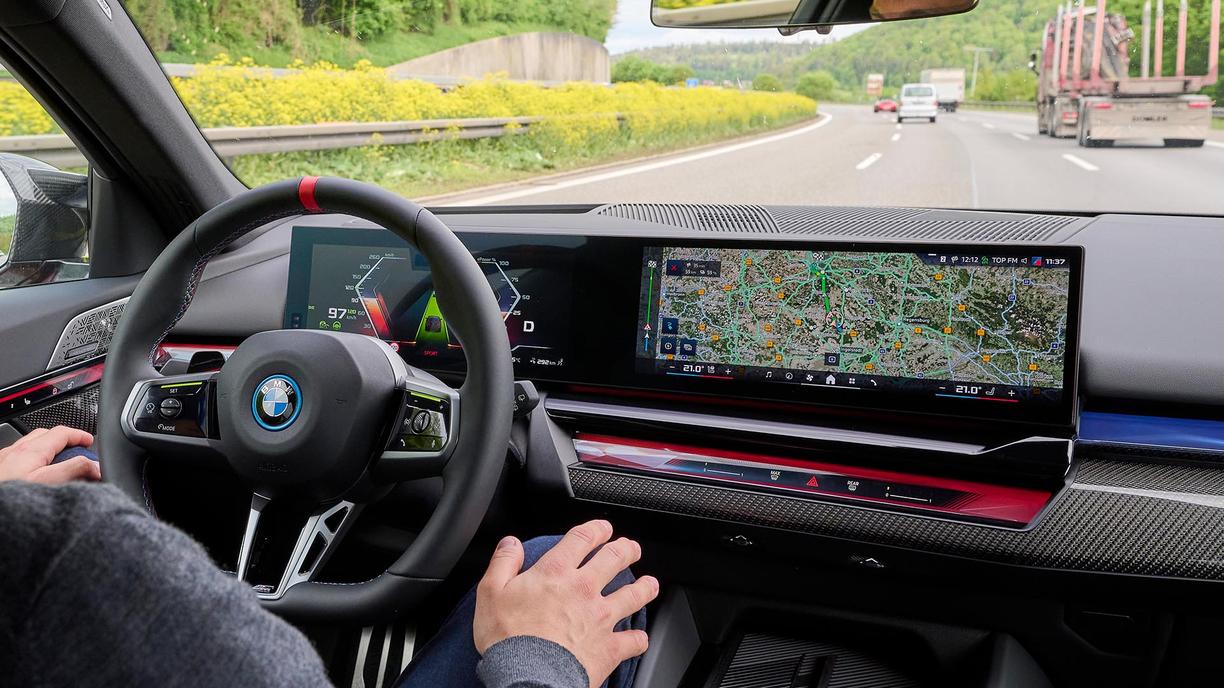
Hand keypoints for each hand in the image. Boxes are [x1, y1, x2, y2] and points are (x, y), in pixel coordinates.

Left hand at [0, 426, 99, 484]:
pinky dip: (33, 463)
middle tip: (77, 451)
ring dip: (48, 451)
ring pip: (30, 448)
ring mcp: (4, 462)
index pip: (61, 432)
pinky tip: (35, 479)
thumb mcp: (49, 483)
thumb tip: (95, 465)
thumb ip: (75, 470)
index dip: (79, 435)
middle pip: (45, 436)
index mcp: (31, 450)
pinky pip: (19, 461)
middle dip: (64, 440)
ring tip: (58, 466)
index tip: (90, 441)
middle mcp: (14, 452)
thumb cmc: (11, 500)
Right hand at [473, 520, 658, 687]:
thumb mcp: (491, 592)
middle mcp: (583, 589)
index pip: (582, 539)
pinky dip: (638, 638)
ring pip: (633, 595)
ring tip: (650, 583)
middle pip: (615, 559)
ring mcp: (601, 618)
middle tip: (631, 547)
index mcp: (555, 573)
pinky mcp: (609, 647)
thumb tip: (511, 543)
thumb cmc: (507, 638)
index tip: (603, 528)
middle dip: (626, 549)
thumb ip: (503, 563)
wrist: (527, 677)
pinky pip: (633, 640)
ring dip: (644, 587)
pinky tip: (639, 637)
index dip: (596, 529)